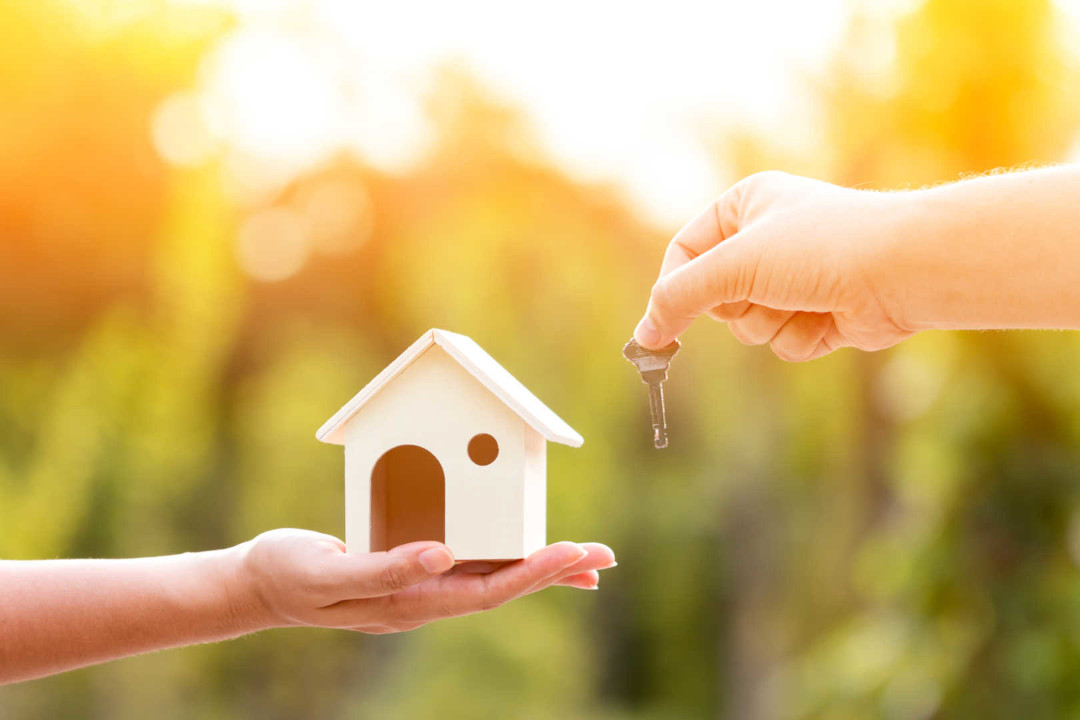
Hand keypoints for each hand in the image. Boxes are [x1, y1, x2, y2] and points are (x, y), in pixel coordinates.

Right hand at [233, 529, 615, 633]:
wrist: (259, 583)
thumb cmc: (288, 573)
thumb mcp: (329, 571)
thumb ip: (385, 568)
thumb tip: (443, 555)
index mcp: (411, 603)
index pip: (486, 590)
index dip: (532, 573)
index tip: (572, 552)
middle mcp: (424, 599)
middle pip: (504, 587)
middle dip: (555, 572)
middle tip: (605, 557)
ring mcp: (420, 588)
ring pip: (492, 577)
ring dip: (538, 567)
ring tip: (584, 559)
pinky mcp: (412, 570)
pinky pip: (470, 564)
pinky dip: (503, 555)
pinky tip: (518, 547)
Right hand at [634, 171, 912, 360]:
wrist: (903, 269)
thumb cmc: (821, 247)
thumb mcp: (735, 264)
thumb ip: (681, 298)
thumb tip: (642, 336)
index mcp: (744, 206)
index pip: (684, 253)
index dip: (674, 289)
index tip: (659, 328)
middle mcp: (766, 239)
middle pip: (715, 297)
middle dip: (737, 305)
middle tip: (762, 292)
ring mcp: (793, 278)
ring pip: (748, 326)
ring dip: (771, 322)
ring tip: (805, 298)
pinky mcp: (817, 312)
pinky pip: (782, 341)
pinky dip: (802, 335)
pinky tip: (831, 315)